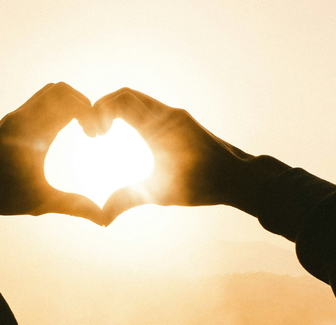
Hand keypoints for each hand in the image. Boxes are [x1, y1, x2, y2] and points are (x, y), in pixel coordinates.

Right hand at [94, 88, 281, 222]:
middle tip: (96, 133)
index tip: (95, 135)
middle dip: (103, 108)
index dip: (99, 110)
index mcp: (159, 126)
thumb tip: (101, 218)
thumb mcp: (161, 194)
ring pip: (138, 101)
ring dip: (117, 111)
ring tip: (105, 134)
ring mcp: (175, 116)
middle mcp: (167, 114)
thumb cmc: (203, 184)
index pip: (121, 100)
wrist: (240, 178)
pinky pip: (150, 109)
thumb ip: (128, 199)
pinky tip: (128, 139)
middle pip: (126, 95)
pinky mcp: (181, 122)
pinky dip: (132, 116)